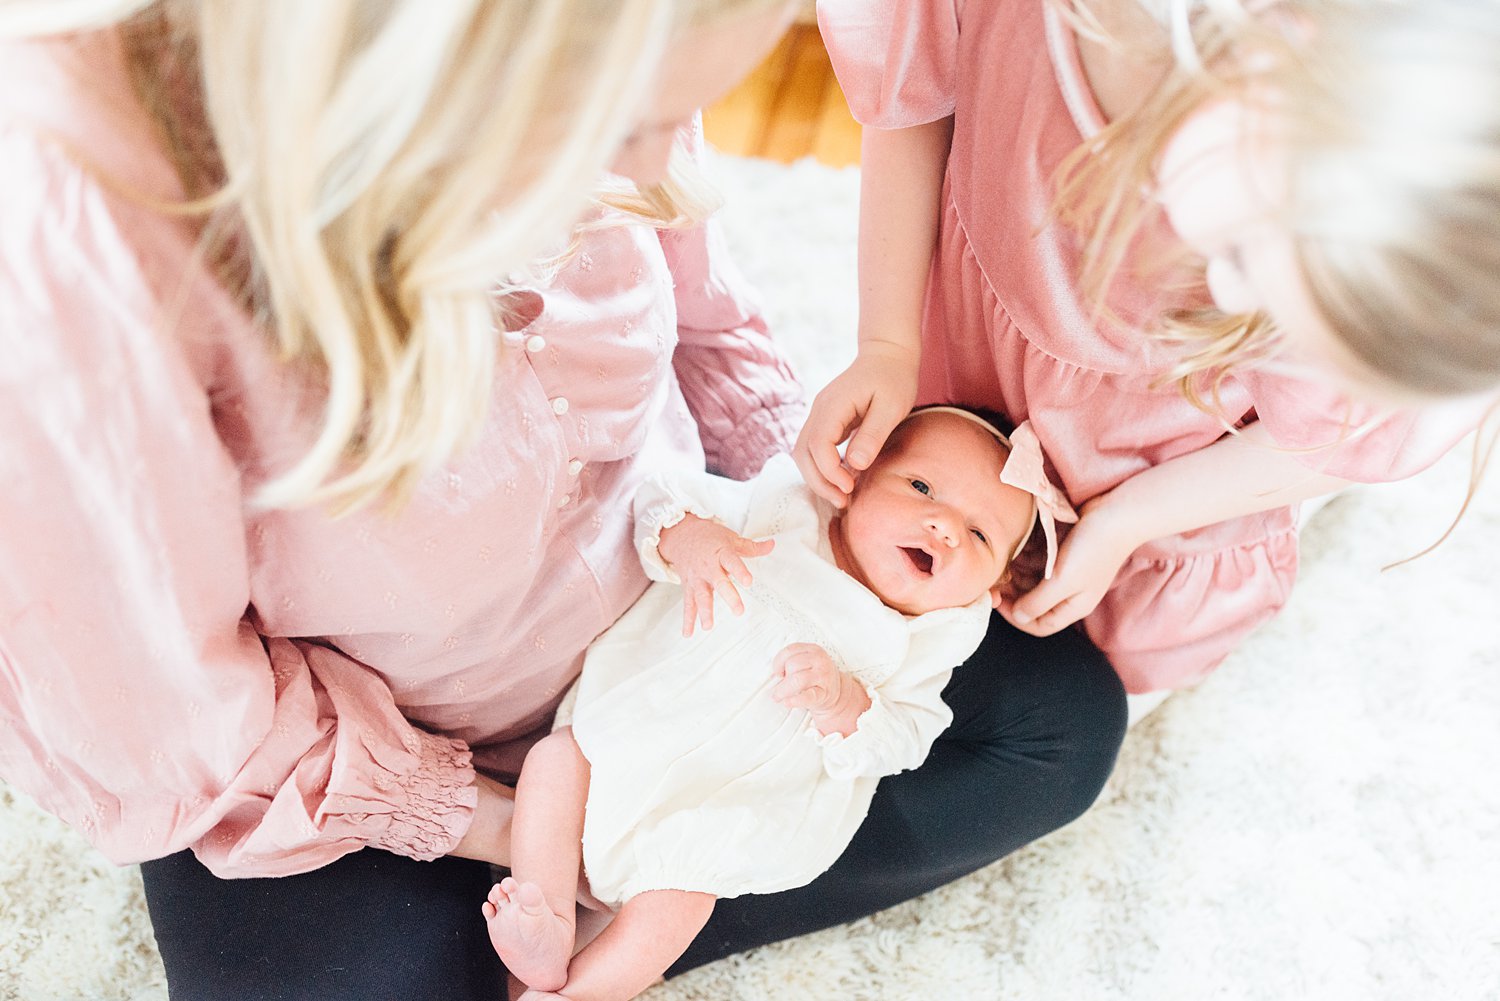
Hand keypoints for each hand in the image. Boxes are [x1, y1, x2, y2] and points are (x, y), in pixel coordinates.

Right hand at [657, 513, 774, 635]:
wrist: (682, 535)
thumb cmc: (709, 537)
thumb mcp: (731, 538)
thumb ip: (751, 547)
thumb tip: (772, 545)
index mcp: (721, 553)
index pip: (732, 562)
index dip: (740, 572)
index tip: (748, 582)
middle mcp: (708, 567)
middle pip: (719, 582)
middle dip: (728, 596)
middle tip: (738, 611)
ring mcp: (697, 578)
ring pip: (701, 596)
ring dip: (704, 612)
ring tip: (708, 626)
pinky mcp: (688, 587)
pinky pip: (688, 604)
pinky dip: (687, 620)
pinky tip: (688, 633)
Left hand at [771, 643, 871, 736]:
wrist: (838, 692)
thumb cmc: (817, 677)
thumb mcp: (807, 663)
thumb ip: (792, 662)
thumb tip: (774, 674)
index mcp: (814, 650)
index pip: (790, 650)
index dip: (778, 661)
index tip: (777, 672)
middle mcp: (820, 660)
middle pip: (792, 664)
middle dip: (782, 678)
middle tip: (779, 687)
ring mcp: (823, 676)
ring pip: (797, 679)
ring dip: (783, 690)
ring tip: (779, 696)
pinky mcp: (824, 694)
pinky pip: (807, 696)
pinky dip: (795, 700)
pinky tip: (787, 702)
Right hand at [793, 341, 918, 506]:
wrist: (887, 354)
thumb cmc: (894, 377)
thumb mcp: (892, 406)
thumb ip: (872, 435)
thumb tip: (855, 465)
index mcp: (833, 404)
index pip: (818, 444)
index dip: (829, 471)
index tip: (850, 486)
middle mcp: (819, 409)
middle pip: (802, 452)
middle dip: (819, 481)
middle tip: (844, 501)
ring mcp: (820, 415)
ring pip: (803, 453)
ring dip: (818, 478)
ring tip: (842, 496)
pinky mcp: (826, 421)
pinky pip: (814, 449)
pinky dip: (823, 468)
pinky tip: (843, 480)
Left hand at [996, 497, 1140, 636]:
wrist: (1117, 514)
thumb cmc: (1092, 550)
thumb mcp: (1063, 581)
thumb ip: (1038, 602)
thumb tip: (1018, 616)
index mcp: (1073, 607)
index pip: (1039, 625)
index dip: (1015, 617)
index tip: (996, 599)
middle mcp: (1071, 594)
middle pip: (1034, 603)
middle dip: (1014, 593)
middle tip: (996, 578)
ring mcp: (1069, 574)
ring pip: (1035, 582)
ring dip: (1018, 574)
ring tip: (1006, 561)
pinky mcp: (1066, 555)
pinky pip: (1041, 563)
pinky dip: (1029, 558)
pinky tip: (1019, 548)